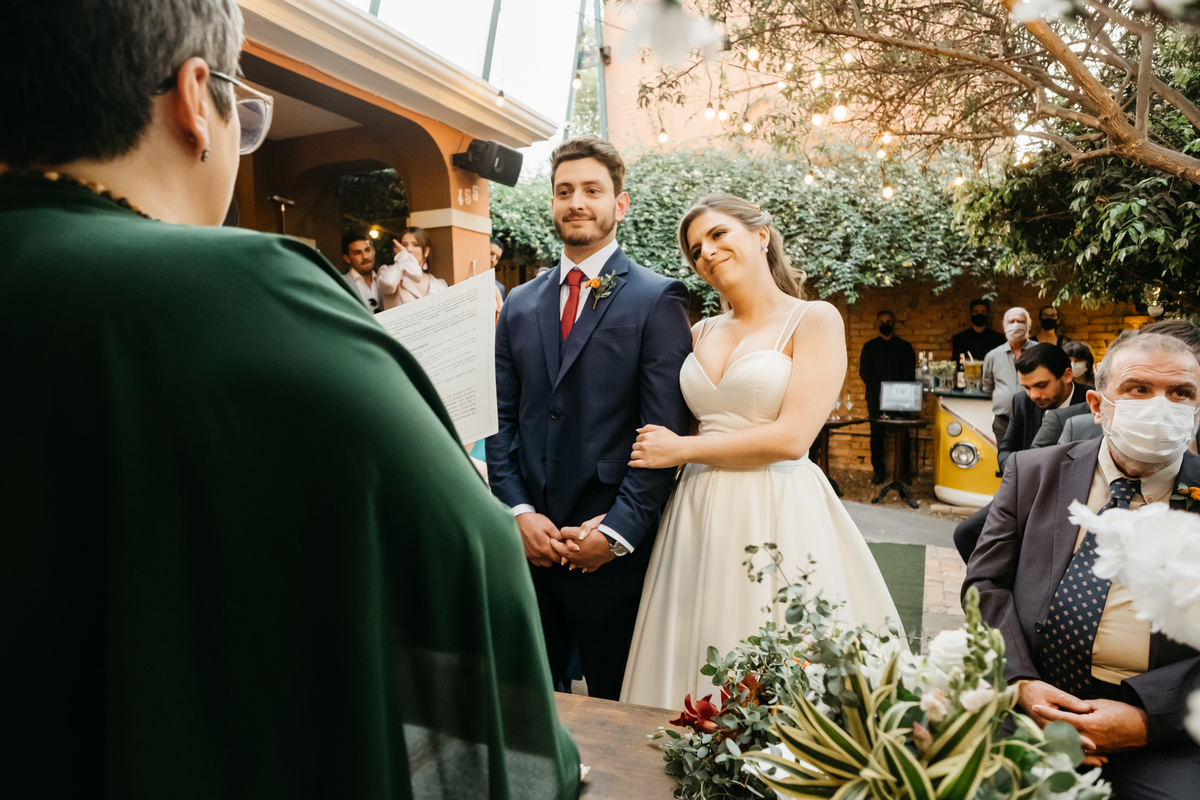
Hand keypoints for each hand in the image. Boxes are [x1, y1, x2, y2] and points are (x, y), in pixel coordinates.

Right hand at [516, 512, 567, 567]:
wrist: (518, 519)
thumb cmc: (534, 521)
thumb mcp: (549, 525)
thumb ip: (558, 536)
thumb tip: (564, 543)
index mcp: (545, 549)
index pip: (559, 558)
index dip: (563, 553)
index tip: (562, 547)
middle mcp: (537, 555)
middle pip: (552, 562)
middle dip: (556, 555)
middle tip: (555, 545)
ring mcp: (531, 556)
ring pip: (544, 563)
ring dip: (547, 558)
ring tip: (547, 547)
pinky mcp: (526, 555)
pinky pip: (536, 562)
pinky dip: (540, 558)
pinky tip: (540, 549)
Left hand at [559, 515, 614, 573]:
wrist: (619, 539)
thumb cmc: (604, 530)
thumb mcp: (590, 524)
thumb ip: (575, 530)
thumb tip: (566, 533)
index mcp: (574, 548)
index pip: (558, 545)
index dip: (555, 541)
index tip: (553, 539)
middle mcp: (579, 557)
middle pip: (565, 555)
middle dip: (561, 551)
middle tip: (559, 547)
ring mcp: (587, 562)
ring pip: (574, 564)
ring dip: (570, 560)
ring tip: (567, 558)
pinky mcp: (596, 564)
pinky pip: (587, 568)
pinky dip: (583, 566)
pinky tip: (582, 566)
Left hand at [630, 424, 685, 468]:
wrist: (680, 450)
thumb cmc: (672, 439)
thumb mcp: (661, 429)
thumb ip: (648, 428)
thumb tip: (638, 430)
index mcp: (647, 436)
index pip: (638, 438)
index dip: (641, 441)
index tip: (644, 443)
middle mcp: (644, 445)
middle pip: (634, 446)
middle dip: (637, 448)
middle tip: (642, 450)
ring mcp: (645, 454)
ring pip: (633, 454)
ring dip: (634, 455)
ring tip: (637, 456)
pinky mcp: (647, 463)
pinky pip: (635, 464)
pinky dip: (632, 463)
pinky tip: (631, 463)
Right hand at [1018, 681, 1106, 765]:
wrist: (1021, 693)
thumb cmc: (1036, 691)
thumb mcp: (1053, 692)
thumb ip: (1069, 701)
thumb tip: (1087, 708)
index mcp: (1047, 721)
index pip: (1065, 733)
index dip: (1080, 740)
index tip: (1093, 746)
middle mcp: (1046, 731)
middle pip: (1067, 747)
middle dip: (1084, 755)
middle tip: (1101, 760)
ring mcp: (1046, 735)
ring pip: (1065, 750)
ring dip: (1081, 758)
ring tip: (1098, 762)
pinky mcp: (1048, 735)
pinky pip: (1062, 748)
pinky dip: (1075, 753)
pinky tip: (1087, 758)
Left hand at [1033, 696, 1148, 755]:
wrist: (1144, 727)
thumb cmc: (1123, 712)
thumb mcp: (1100, 704)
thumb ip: (1081, 707)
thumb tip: (1069, 707)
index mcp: (1089, 724)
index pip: (1062, 718)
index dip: (1047, 713)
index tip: (1034, 707)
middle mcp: (1091, 738)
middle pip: (1063, 734)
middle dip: (1049, 727)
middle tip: (1038, 718)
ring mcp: (1096, 747)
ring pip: (1071, 745)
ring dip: (1059, 738)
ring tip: (1049, 728)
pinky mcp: (1101, 752)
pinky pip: (1083, 752)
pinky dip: (1073, 746)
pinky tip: (1065, 740)